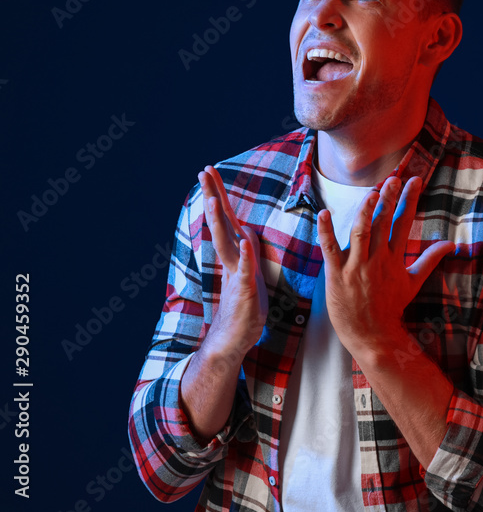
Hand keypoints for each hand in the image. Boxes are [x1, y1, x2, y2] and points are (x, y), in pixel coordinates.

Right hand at [198, 165, 267, 361]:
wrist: (233, 340)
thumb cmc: (244, 308)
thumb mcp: (249, 274)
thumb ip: (246, 252)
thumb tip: (246, 233)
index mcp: (235, 254)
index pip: (226, 219)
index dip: (218, 196)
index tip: (210, 173)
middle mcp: (232, 260)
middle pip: (221, 223)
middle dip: (213, 196)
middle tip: (203, 171)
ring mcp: (236, 274)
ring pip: (227, 243)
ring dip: (221, 221)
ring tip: (214, 199)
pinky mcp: (245, 291)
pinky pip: (246, 271)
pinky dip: (246, 256)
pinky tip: (245, 241)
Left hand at [317, 175, 452, 356]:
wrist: (374, 335)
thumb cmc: (391, 307)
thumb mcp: (414, 282)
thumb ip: (430, 260)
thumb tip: (450, 245)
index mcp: (395, 258)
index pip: (403, 222)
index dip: (409, 200)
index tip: (414, 181)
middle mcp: (377, 260)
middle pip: (383, 223)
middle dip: (389, 198)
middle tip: (394, 179)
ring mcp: (357, 267)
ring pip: (361, 233)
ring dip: (365, 211)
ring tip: (371, 192)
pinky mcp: (337, 275)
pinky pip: (330, 250)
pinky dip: (326, 232)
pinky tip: (325, 214)